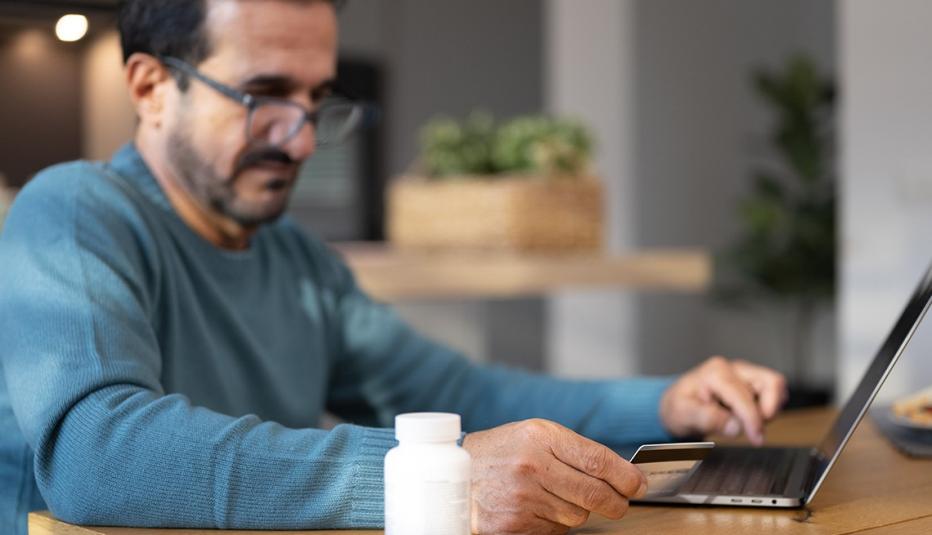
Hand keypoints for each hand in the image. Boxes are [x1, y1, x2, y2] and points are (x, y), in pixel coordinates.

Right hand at [462, 418, 646, 534]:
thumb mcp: (534, 435)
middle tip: (620, 502)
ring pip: (577, 515)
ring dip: (577, 510)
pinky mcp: (513, 524)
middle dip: (616, 501)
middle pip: (594, 494)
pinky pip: (555, 530)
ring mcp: (522, 498)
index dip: (625, 476)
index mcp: (541, 437)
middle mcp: (532, 466)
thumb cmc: (500, 452)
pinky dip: (555, 522)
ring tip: (556, 495)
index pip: (597, 460)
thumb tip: (621, 473)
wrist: (455, 475)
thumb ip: (575, 450)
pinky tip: (538, 507)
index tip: (638, 484)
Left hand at [660, 356, 787, 444]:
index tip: (755, 437)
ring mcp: (744, 372)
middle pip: (770, 384)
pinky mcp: (751, 381)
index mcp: (715, 373)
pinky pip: (773, 391)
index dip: (753, 419)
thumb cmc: (679, 406)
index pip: (745, 395)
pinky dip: (769, 406)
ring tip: (749, 422)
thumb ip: (708, 419)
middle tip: (753, 431)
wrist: (677, 404)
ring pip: (775, 385)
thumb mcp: (683, 414)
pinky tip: (750, 416)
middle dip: (765, 412)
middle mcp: (733, 368)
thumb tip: (735, 426)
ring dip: (770, 408)